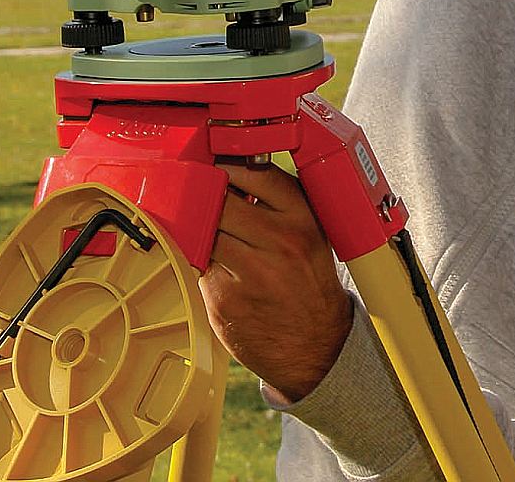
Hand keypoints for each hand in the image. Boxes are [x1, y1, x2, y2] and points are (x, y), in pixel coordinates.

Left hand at [200, 163, 353, 400]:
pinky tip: (217, 267)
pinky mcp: (224, 298)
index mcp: (303, 220)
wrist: (315, 347)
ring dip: (202, 229)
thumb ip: (279, 205)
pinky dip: (201, 262)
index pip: (258, 174)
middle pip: (222, 200)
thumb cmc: (309, 285)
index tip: (218, 167)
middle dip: (210, 197)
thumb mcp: (311, 237)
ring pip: (205, 231)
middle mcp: (280, 242)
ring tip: (209, 233)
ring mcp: (250, 272)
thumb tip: (233, 173)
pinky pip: (199, 265)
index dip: (230, 167)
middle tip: (204, 198)